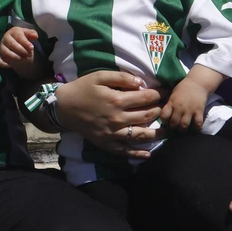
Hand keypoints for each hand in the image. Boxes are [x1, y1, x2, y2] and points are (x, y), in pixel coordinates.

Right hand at [0, 26, 40, 78]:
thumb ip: (32, 34)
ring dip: (15, 57)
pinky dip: (4, 64)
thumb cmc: (23, 38)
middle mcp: (5, 39)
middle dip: (22, 50)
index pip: (18, 36)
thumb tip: (35, 36)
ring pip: (5, 53)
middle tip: (29, 54)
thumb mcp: (29, 34)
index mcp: (13, 32)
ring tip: (24, 59)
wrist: (16, 42)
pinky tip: (11, 65)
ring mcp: (1, 48)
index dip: (25, 42)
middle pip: (11, 44)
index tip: (31, 48)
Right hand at [53, 71, 167, 158]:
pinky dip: (137, 154)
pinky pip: (124, 151)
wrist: (63, 107)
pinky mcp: (106, 143)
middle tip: (168, 108)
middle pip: (147, 115)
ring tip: (168, 131)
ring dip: (157, 133)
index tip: (167, 92)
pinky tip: (148, 154)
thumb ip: (121, 77)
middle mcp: (118, 118)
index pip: (146, 97)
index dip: (160, 94)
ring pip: (141, 135)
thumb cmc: (82, 89)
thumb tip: (141, 83)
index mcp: (117, 100)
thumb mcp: (99, 76)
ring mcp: (112, 133)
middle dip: (161, 110)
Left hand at [161, 80, 207, 130]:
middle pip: (174, 123)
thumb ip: (169, 103)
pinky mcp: (199, 111)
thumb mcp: (172, 94)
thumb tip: (164, 113)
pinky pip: (198, 123)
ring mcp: (189, 110)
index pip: (164, 116)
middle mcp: (179, 108)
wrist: (198, 82)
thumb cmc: (183, 88)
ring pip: (184, 125)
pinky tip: (195, 128)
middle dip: (173, 128)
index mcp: (171, 103)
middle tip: (175, 128)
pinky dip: (196, 128)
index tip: (166, 123)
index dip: (164, 121)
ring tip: (183, 129)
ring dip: (183, 129)